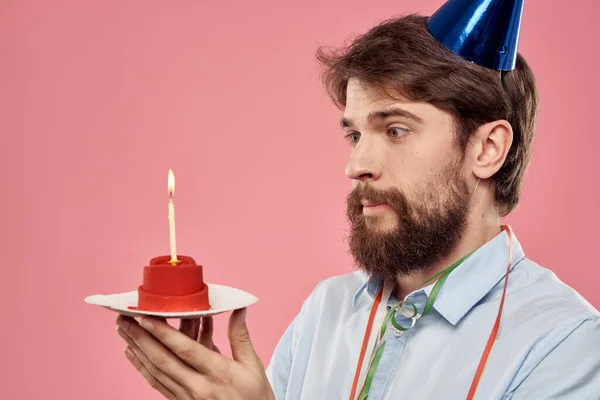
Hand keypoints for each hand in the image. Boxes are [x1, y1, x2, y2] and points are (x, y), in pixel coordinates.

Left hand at [115, 308, 274, 399]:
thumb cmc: (256, 397)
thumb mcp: (253, 366)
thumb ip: (240, 336)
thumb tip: (238, 308)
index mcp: (219, 373)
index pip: (185, 350)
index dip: (164, 333)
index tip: (146, 317)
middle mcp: (198, 387)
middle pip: (163, 360)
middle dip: (141, 338)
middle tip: (123, 319)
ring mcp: (187, 398)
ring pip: (156, 372)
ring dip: (137, 350)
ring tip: (123, 332)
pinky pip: (157, 385)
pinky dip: (142, 368)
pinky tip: (131, 354)